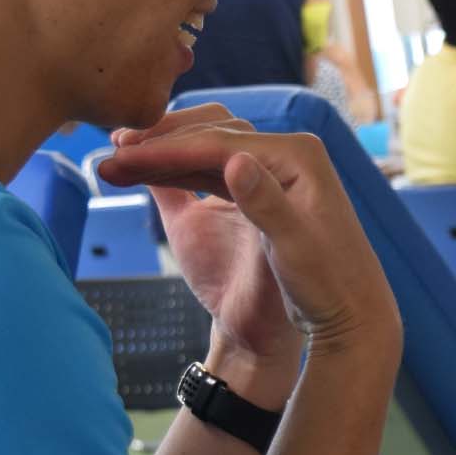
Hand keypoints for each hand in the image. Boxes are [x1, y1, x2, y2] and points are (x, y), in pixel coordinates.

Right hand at [96, 105, 399, 363]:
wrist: (345, 318)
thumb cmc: (328, 286)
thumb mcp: (295, 248)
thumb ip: (266, 205)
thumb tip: (236, 159)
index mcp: (297, 156)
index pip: (220, 142)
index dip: (169, 148)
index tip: (123, 153)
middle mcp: (285, 156)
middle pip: (208, 136)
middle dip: (158, 145)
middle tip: (110, 151)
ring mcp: (270, 173)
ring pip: (203, 153)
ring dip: (160, 157)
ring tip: (113, 161)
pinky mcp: (255, 195)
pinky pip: (206, 174)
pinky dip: (173, 174)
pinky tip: (139, 174)